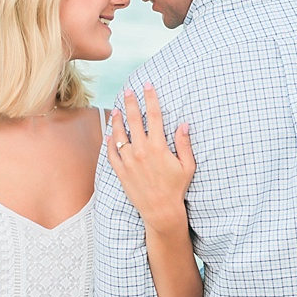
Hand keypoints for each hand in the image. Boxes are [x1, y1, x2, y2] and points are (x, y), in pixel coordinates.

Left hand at [108, 83, 194, 233]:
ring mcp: (129, 161)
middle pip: (134, 121)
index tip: (147, 86)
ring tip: (116, 109)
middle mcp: (141, 151)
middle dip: (130, 103)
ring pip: (120, 135)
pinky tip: (109, 134)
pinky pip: (111, 153)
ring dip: (118, 120)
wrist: (160, 210)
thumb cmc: (176, 188)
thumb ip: (184, 144)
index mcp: (158, 147)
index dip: (150, 98)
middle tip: (128, 91)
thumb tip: (184, 124)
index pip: (153, 116)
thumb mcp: (187, 166)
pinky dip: (110, 142)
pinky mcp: (121, 171)